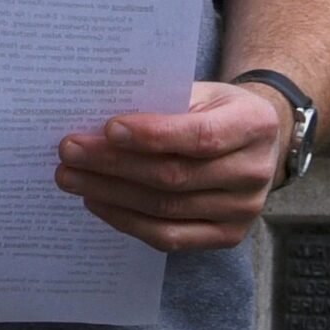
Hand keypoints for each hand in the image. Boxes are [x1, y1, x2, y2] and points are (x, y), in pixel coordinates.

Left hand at [56, 79, 288, 252]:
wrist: (259, 141)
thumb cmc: (220, 110)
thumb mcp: (206, 93)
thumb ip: (167, 103)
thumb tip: (103, 124)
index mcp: (256, 125)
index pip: (201, 136)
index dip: (153, 135)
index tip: (107, 128)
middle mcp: (255, 172)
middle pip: (175, 176)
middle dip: (115, 164)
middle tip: (70, 152)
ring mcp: (243, 210)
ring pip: (165, 208)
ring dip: (111, 193)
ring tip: (72, 177)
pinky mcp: (227, 236)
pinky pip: (168, 236)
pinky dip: (126, 220)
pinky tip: (98, 201)